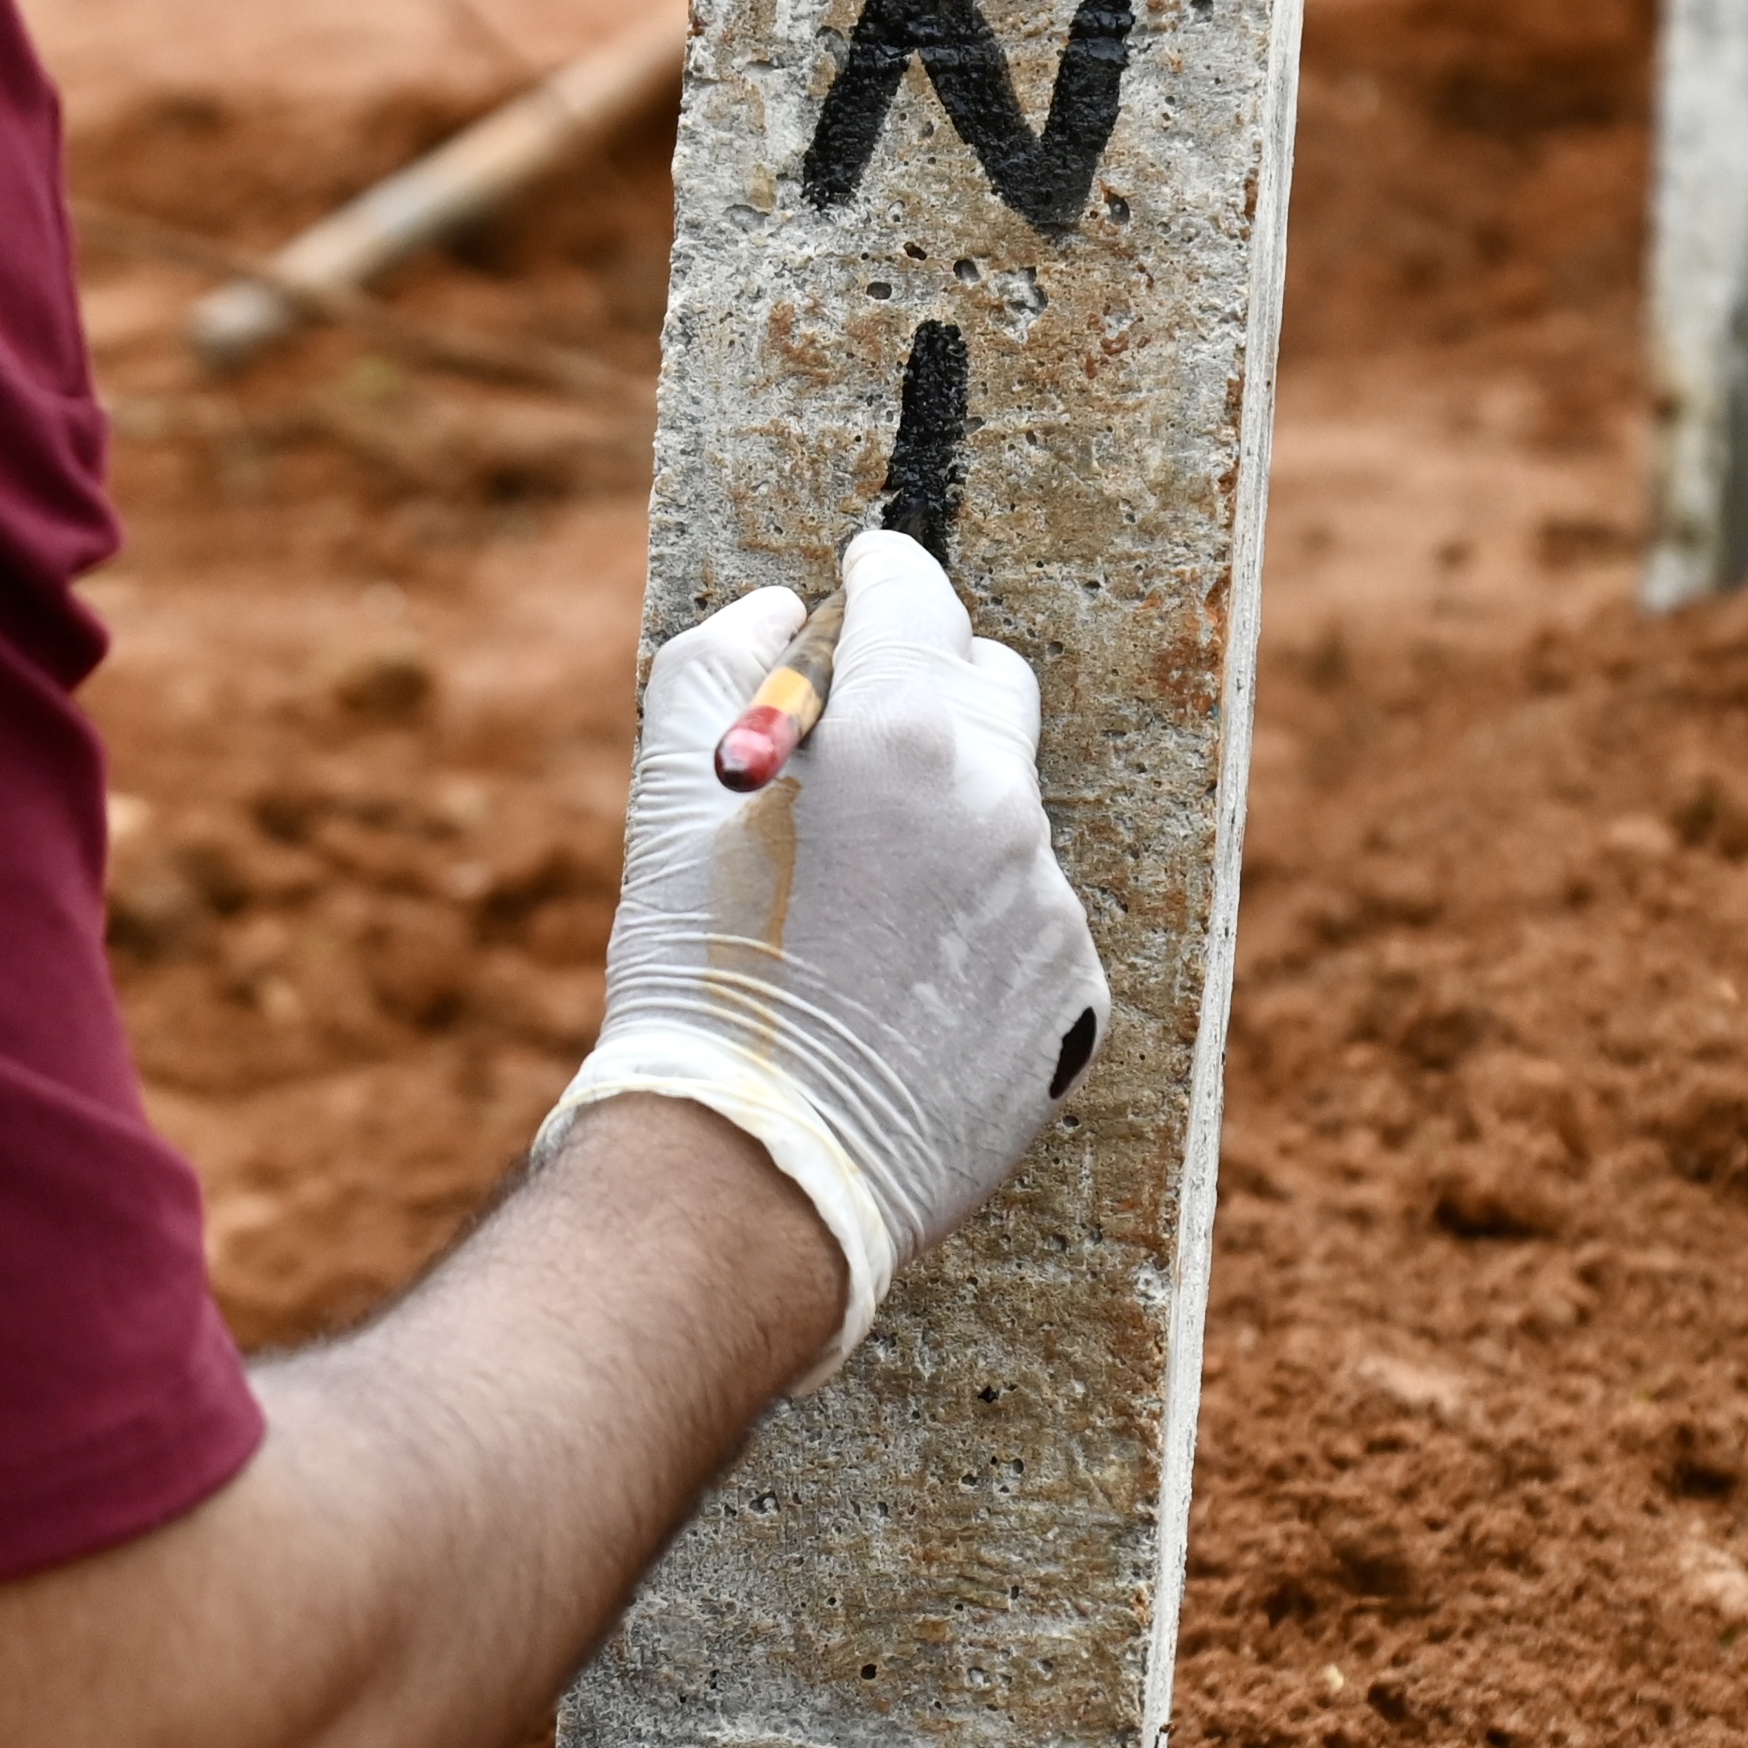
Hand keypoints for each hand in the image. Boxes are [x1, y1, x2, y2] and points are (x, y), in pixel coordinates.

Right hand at [542, 527, 1111, 1377]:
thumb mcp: (671, 799)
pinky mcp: (1077, 991)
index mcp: (903, 735)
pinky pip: (1026, 919)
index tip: (865, 574)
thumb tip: (778, 608)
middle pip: (986, 685)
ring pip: (1004, 813)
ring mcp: (1048, 903)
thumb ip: (717, 664)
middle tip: (864, 734)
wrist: (759, 1173)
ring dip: (945, 823)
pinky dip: (974, 927)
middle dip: (928, 687)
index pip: (916, 596)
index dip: (881, 577)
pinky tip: (900, 986)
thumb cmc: (697, 976)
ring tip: (855, 908)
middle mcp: (999, 803)